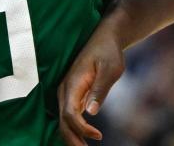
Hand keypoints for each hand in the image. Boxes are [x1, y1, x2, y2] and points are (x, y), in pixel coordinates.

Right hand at [57, 25, 124, 144]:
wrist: (105, 37)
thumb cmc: (109, 52)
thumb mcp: (110, 68)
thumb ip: (100, 90)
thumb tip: (91, 112)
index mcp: (73, 83)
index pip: (70, 114)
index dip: (82, 129)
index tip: (99, 136)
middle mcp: (65, 89)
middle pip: (63, 121)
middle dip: (72, 140)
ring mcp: (66, 92)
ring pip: (63, 120)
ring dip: (72, 136)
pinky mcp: (72, 94)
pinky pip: (68, 115)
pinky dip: (73, 129)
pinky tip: (82, 138)